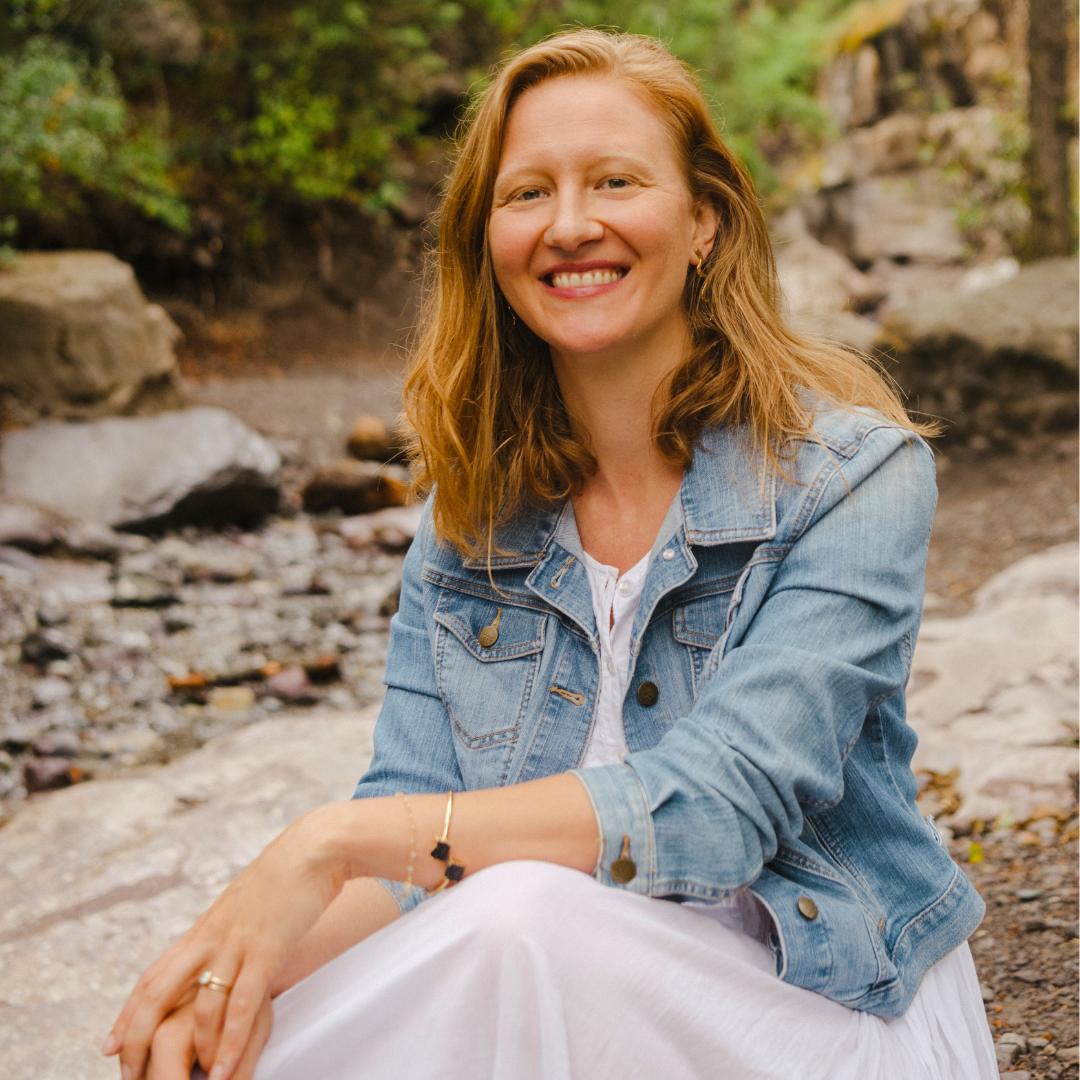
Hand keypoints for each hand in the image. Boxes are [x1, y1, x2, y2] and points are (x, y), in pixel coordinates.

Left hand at [104, 805, 346, 1079]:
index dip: (129, 1011)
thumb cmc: (290, 872)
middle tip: (128, 1072)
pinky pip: (243, 1002)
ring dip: (195, 1048)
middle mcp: (213, 935)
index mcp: (207, 925)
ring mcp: (238, 942)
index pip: (154, 973)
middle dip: (137, 1035)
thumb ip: (232, 927)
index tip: (111, 1042)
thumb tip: (226, 948)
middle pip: (158, 990)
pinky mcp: (268, 947)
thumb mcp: (248, 901)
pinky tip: (227, 1067)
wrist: (317, 846)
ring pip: (201, 1004)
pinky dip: (231, 1040)